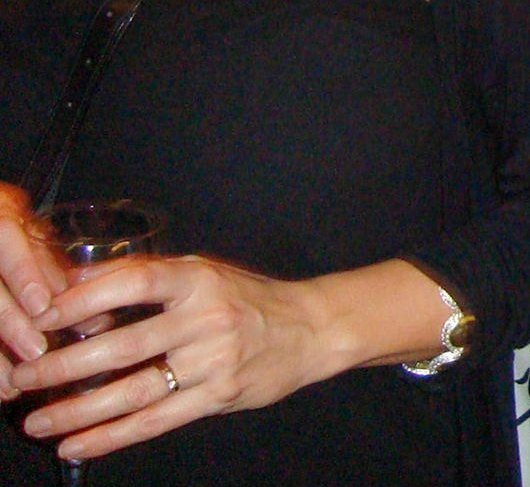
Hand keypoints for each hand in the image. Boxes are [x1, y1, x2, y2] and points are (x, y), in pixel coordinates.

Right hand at [0, 183, 67, 397]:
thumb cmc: (9, 233)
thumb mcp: (32, 241)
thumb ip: (56, 274)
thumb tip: (99, 319)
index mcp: (0, 217)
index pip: (7, 238)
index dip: (24, 274)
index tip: (43, 307)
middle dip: (9, 322)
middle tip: (36, 354)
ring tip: (13, 387)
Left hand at [9, 254, 328, 460]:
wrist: (311, 328)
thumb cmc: (248, 299)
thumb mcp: (204, 274)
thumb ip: (147, 279)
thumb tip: (75, 283)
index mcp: (198, 279)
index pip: (134, 283)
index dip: (84, 299)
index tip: (42, 317)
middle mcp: (206, 317)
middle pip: (124, 345)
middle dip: (63, 365)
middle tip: (21, 377)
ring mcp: (213, 360)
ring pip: (133, 390)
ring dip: (77, 410)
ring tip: (36, 421)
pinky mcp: (218, 396)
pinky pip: (155, 421)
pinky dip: (110, 437)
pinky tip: (76, 445)